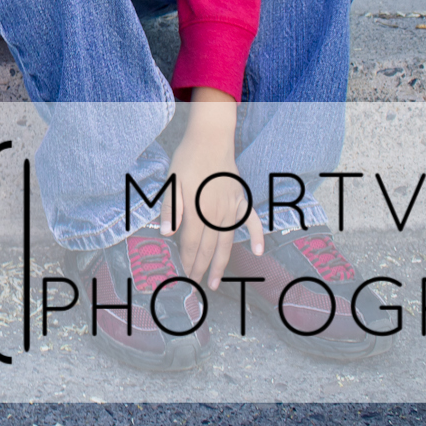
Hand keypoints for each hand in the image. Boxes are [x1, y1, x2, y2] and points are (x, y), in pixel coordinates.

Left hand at [162, 89, 263, 288]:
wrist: (211, 139)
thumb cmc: (187, 160)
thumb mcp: (171, 182)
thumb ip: (170, 209)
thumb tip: (167, 234)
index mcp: (197, 211)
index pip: (191, 243)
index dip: (187, 261)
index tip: (184, 276)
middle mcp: (216, 214)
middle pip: (208, 247)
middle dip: (201, 268)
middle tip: (197, 286)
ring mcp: (232, 208)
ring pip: (227, 242)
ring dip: (221, 262)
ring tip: (216, 280)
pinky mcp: (241, 200)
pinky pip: (252, 221)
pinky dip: (256, 236)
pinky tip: (258, 251)